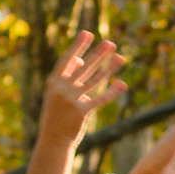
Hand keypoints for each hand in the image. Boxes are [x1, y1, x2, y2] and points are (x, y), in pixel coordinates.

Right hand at [35, 31, 126, 149]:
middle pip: (84, 67)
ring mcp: (72, 100)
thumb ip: (69, 76)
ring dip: (109, 69)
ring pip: (95, 81)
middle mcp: (62, 89)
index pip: (67, 59)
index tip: (88, 33)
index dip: (78, 46)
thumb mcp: (58, 94)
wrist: (53, 140)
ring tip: (121, 58)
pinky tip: (122, 84)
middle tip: (111, 43)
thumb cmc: (56, 115)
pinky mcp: (82, 112)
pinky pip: (100, 99)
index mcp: (55, 82)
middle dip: (98, 54)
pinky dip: (112, 92)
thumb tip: (82, 59)